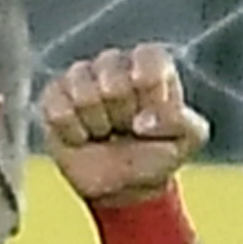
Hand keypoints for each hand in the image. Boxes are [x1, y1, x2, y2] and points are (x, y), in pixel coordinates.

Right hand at [39, 44, 209, 209]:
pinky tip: (83, 138)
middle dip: (122, 111)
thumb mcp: (188, 140)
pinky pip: (57, 109)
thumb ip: (180, 121)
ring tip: (105, 133)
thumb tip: (142, 120)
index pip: (147, 57)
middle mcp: (114, 65)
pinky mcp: (54, 97)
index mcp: (150, 66)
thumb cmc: (157, 154)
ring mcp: (81, 78)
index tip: (148, 115)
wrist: (123, 187)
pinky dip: (73, 132)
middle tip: (127, 129)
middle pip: (111, 72)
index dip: (147, 88)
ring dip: (97, 122)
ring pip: (82, 88)